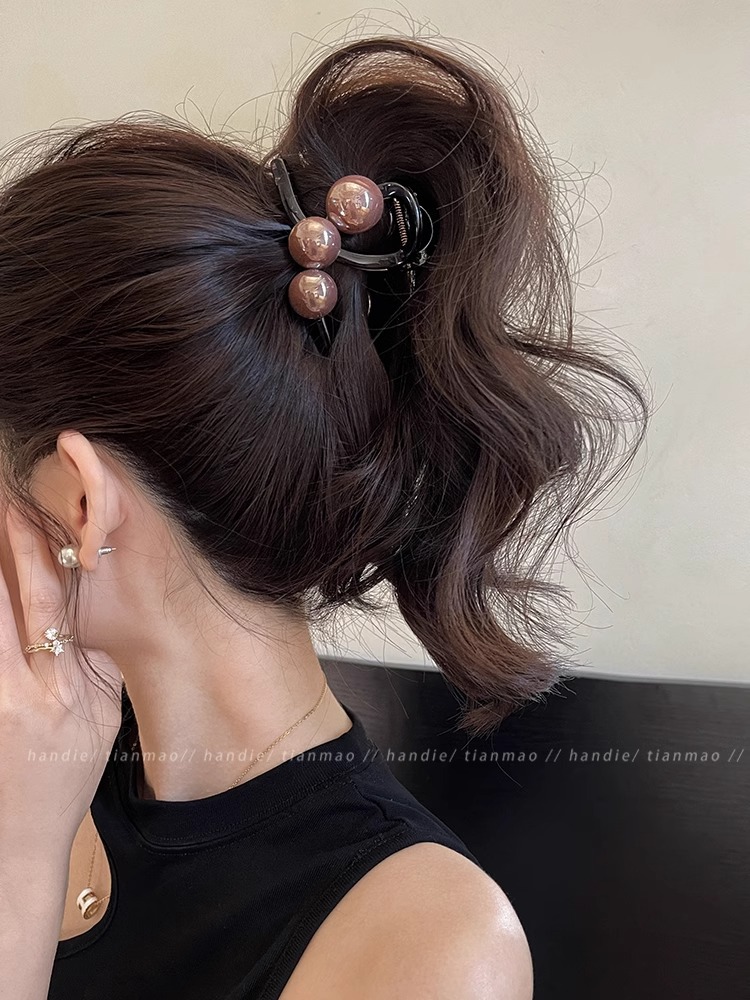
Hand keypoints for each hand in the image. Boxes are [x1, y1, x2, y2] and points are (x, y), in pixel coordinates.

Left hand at [0, 505, 122, 856]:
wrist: (17, 839)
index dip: (37, 555)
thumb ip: (99, 665)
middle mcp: (22, 691)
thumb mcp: (102, 722)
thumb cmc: (65, 778)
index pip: (54, 607)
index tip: (26, 513)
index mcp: (68, 691)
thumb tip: (92, 609)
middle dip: (2, 550)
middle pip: (7, 604)